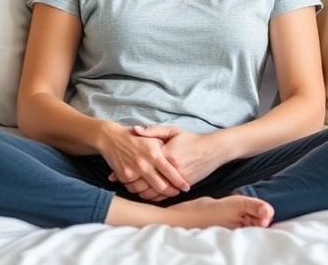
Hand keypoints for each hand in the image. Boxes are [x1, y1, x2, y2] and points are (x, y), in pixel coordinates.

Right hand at [98, 124, 190, 199]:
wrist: (110, 138)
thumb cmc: (135, 136)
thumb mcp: (152, 136)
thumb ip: (165, 146)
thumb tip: (176, 158)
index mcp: (154, 153)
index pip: (170, 172)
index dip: (179, 182)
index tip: (186, 187)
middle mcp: (144, 164)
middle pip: (161, 186)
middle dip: (171, 192)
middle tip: (176, 192)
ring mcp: (133, 171)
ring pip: (148, 191)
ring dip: (157, 194)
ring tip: (164, 193)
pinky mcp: (124, 176)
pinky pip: (136, 188)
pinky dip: (142, 190)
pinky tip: (148, 189)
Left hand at [109, 126, 225, 201]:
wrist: (212, 150)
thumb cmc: (190, 139)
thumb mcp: (172, 131)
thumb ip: (152, 131)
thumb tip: (134, 129)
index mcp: (163, 153)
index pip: (139, 165)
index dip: (125, 171)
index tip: (115, 173)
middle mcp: (169, 168)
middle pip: (144, 182)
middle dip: (130, 185)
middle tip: (121, 184)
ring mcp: (176, 179)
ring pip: (153, 192)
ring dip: (141, 193)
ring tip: (131, 189)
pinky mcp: (183, 186)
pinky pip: (165, 196)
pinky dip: (154, 197)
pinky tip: (147, 194)